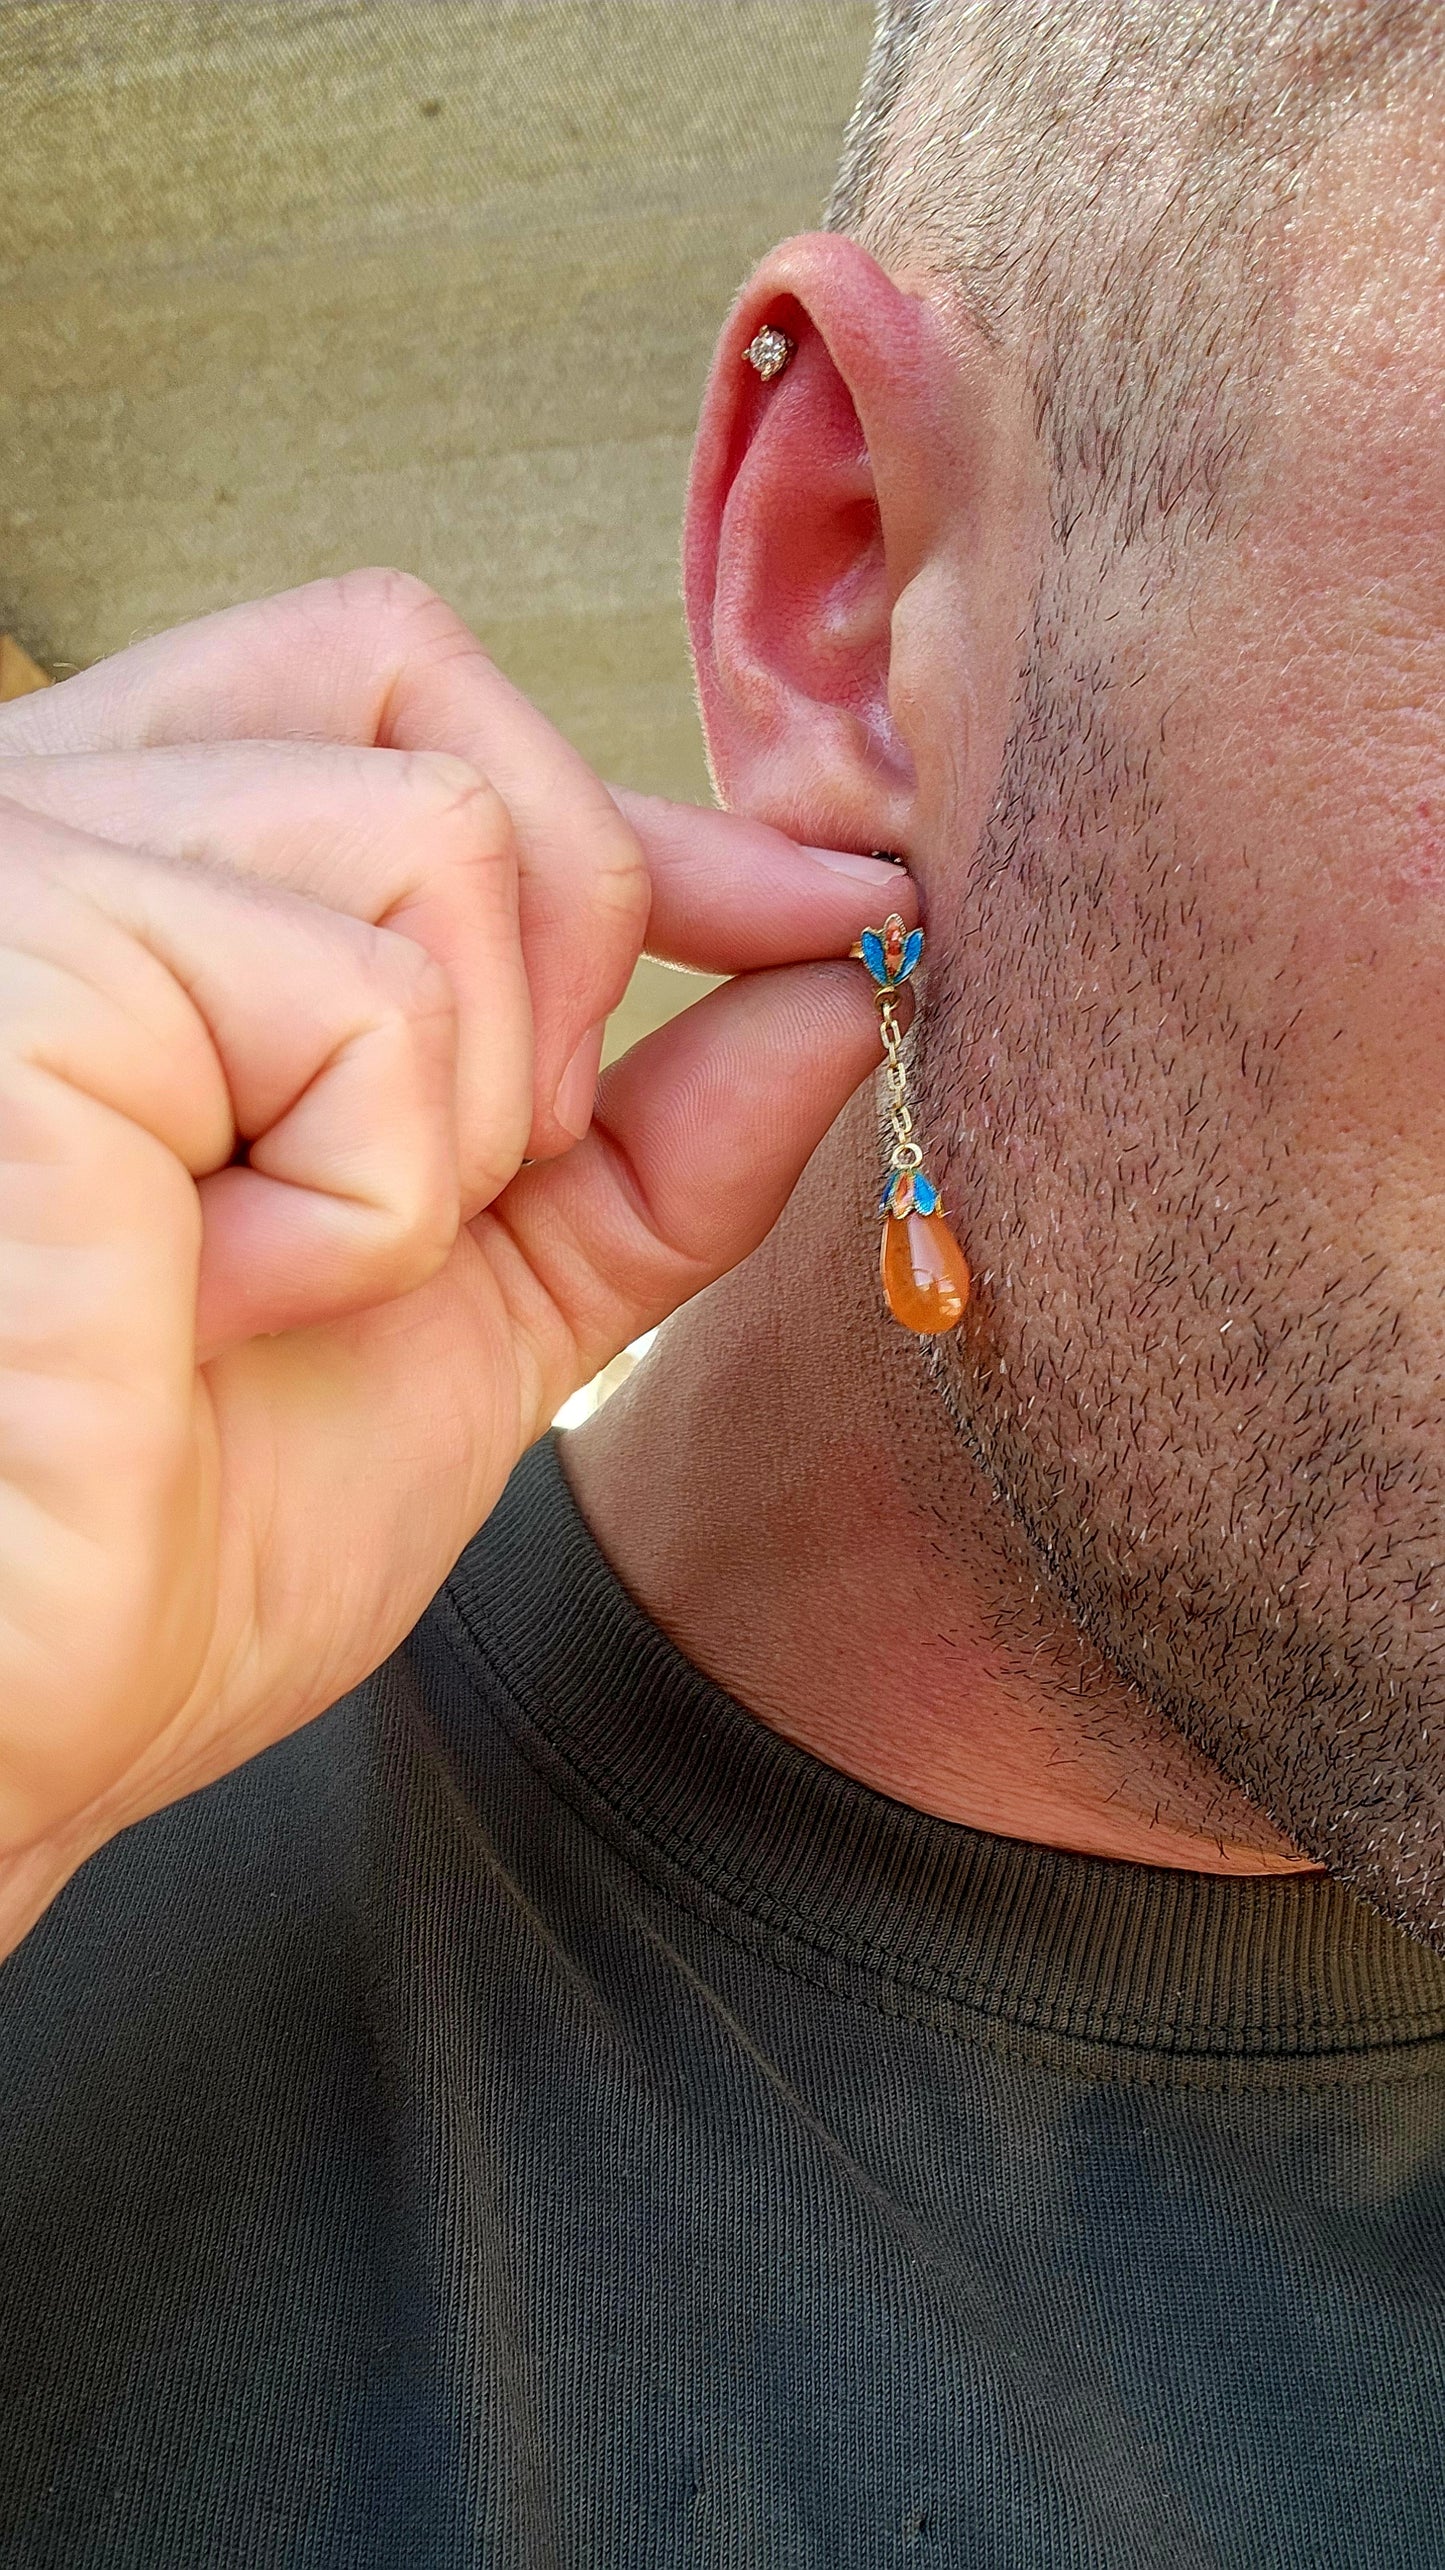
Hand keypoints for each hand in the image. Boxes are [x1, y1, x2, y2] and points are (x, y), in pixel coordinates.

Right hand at [0, 571, 912, 1950]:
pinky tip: (196, 1308)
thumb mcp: (473, 1300)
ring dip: (442, 1133)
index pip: (383, 676)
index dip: (616, 801)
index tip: (819, 918)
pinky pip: (367, 1005)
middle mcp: (45, 812)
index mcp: (120, 869)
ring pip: (436, 840)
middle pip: (428, 699)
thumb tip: (839, 982)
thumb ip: (646, 1136)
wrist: (16, 1724)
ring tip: (260, 1276)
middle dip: (544, 966)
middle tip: (432, 1200)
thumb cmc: (175, 1531)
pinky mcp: (31, 942)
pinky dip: (360, 1213)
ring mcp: (27, 861)